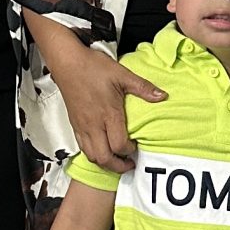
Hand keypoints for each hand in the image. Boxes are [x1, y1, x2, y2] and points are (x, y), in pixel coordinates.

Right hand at [57, 42, 163, 171]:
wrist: (67, 63)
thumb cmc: (93, 67)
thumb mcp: (122, 74)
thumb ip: (143, 88)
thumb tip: (162, 96)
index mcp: (108, 114)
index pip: (119, 145)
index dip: (130, 151)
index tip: (137, 146)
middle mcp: (94, 124)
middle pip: (104, 158)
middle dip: (118, 166)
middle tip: (130, 163)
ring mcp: (82, 126)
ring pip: (92, 156)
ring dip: (106, 163)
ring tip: (117, 159)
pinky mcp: (74, 125)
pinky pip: (83, 148)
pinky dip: (94, 154)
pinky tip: (102, 149)